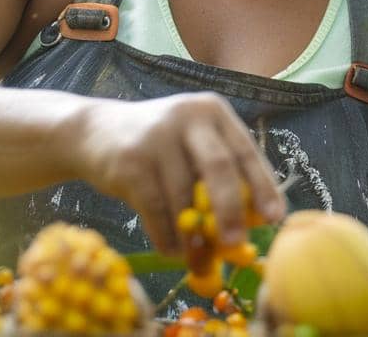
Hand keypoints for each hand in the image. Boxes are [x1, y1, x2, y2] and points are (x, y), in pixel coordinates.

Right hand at [64, 93, 286, 253]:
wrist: (93, 131)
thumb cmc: (157, 147)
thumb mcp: (190, 147)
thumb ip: (219, 176)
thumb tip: (250, 226)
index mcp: (212, 112)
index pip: (245, 151)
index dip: (263, 186)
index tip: (275, 217)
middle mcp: (187, 117)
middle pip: (220, 167)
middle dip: (231, 210)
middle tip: (236, 243)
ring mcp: (156, 137)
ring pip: (184, 196)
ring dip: (192, 235)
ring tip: (195, 255)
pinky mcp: (130, 161)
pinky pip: (155, 209)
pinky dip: (166, 236)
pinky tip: (171, 250)